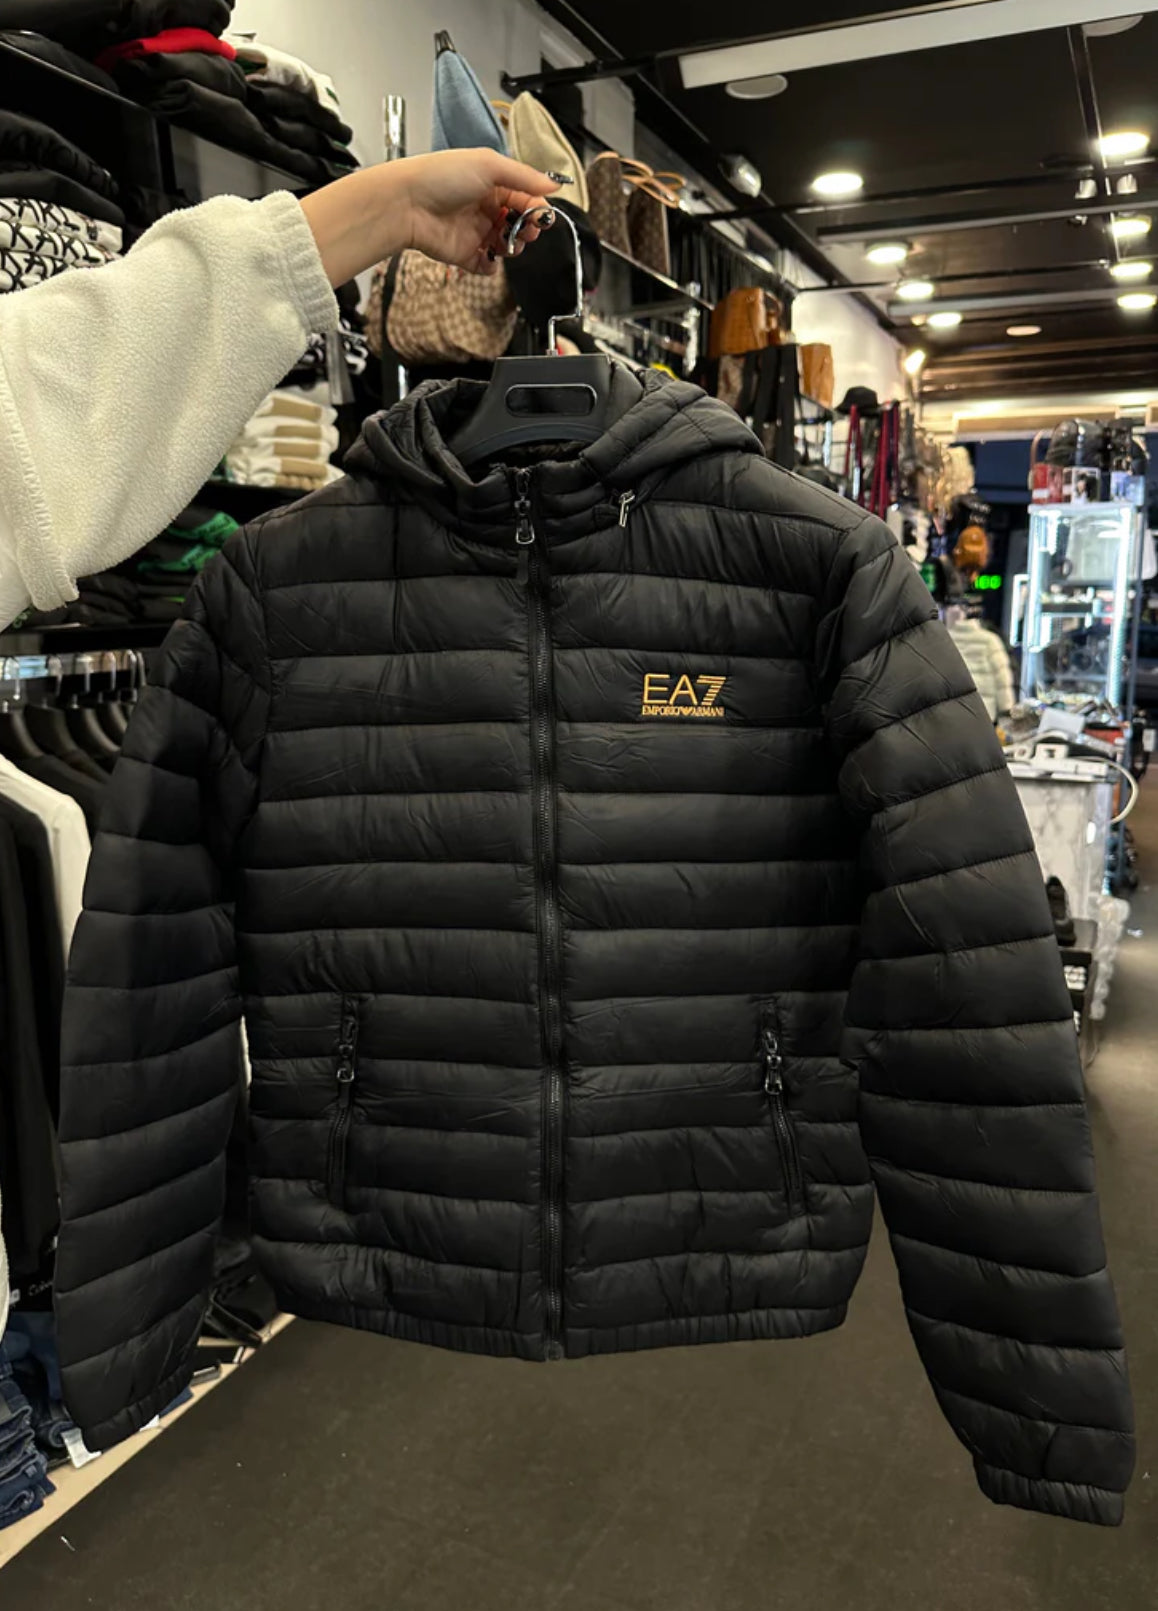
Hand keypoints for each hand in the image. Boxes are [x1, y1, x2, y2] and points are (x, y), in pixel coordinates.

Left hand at [300, 150, 559, 289]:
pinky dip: (492, 266)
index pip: (524, 197)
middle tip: (529, 232)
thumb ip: (523, 176)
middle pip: (518, 223)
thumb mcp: (488, 165)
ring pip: (505, 246)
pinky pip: (485, 266)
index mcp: (492, 184)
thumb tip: (556, 185)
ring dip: (514, 247)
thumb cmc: (444, 177)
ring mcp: (474, 233)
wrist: (407, 204)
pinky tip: (491, 259)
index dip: (536, 208)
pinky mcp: (463, 255)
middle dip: (529, 229)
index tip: (542, 216)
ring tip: (509, 245)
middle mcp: (485, 208)